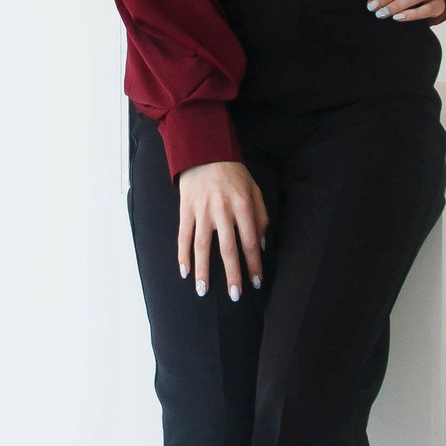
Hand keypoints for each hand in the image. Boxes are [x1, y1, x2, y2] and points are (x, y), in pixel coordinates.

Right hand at [176, 160, 269, 299]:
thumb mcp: (254, 190)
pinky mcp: (186, 210)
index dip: (254, 264)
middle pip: (228, 249)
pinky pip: (183, 236)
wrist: (205, 151)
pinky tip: (185, 272)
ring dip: (203, 270)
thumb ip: (261, 217)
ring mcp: (202, 211)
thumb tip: (262, 246)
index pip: (251, 242)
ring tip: (203, 291)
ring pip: (202, 246)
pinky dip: (183, 255)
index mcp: (243, 205)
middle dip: (232, 275)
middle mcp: (222, 210)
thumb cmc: (233, 173)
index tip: (257, 282)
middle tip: (235, 295)